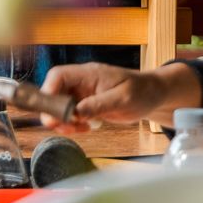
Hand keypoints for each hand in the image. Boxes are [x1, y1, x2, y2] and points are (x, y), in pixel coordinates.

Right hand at [41, 61, 201, 129]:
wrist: (153, 95)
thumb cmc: (142, 91)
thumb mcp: (122, 99)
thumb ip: (99, 104)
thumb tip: (76, 112)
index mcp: (89, 73)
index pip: (58, 76)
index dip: (49, 92)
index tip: (51, 111)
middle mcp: (82, 82)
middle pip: (54, 92)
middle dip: (55, 112)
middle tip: (65, 127)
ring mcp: (83, 93)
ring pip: (60, 106)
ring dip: (63, 120)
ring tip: (79, 129)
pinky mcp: (86, 104)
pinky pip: (71, 114)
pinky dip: (73, 124)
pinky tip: (85, 128)